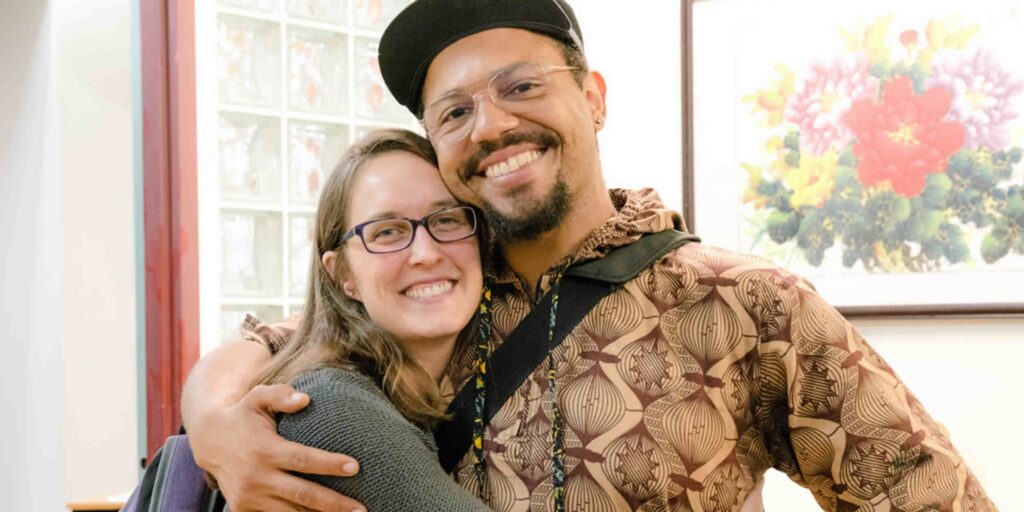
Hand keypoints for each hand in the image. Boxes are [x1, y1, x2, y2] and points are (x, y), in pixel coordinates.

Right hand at [189, 384, 365, 511]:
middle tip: (361, 510)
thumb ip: (280, 395)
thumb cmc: (243, 416)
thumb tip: (305, 399)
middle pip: (302, 494)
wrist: (208, 441)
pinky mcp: (243, 509)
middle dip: (334, 504)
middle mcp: (256, 477)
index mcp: (264, 450)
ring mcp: (249, 497)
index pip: (303, 460)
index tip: (355, 467)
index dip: (330, 464)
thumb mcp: (258, 397)